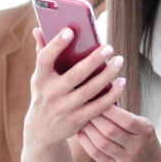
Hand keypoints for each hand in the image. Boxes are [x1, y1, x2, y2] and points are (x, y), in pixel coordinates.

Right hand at [24, 27, 124, 149]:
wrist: (41, 132)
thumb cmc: (44, 95)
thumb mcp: (39, 77)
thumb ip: (41, 53)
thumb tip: (39, 29)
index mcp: (40, 79)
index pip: (44, 59)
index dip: (56, 44)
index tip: (70, 30)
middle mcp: (50, 94)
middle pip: (75, 75)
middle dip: (94, 60)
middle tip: (109, 47)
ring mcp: (64, 109)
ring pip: (90, 90)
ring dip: (107, 75)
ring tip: (119, 61)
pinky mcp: (77, 120)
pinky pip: (99, 106)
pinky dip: (112, 94)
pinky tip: (121, 82)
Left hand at [79, 105, 160, 161]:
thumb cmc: (144, 142)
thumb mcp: (143, 126)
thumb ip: (126, 115)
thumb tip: (103, 97)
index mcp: (145, 131)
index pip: (125, 119)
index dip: (108, 109)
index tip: (96, 100)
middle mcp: (137, 146)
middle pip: (110, 131)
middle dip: (94, 117)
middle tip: (84, 108)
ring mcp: (126, 160)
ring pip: (102, 143)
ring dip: (88, 129)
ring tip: (81, 119)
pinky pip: (97, 155)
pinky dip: (86, 142)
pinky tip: (82, 133)